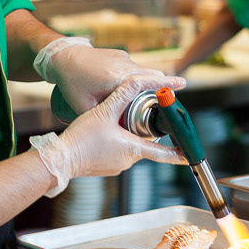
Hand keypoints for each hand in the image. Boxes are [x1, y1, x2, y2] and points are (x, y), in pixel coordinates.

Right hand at [30, 75, 185, 195]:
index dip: (177, 153)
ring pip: (129, 147)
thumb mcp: (104, 111)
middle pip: (143, 143)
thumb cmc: (81, 139)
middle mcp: (127, 161)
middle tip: (136, 118)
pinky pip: (116, 153)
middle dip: (142, 131)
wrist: (59, 159)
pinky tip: (102, 134)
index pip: (162, 153)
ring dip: (126, 135)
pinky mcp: (105, 167)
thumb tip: (138, 80)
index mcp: (132, 149)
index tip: (189, 154)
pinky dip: (115, 142)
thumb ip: (123, 94)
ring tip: (112, 124)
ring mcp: (116, 166)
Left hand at [36, 37, 185, 112]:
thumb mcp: (85, 106)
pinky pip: (134, 67)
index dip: (167, 83)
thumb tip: (118, 131)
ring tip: (147, 97)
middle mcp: (124, 65)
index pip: (148, 81)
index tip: (183, 84)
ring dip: (148, 82)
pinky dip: (136, 76)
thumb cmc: (72, 83)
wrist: (62, 57)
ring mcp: (122, 58)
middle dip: (161, 86)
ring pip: (144, 71)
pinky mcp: (119, 54)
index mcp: (117, 79)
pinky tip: (127, 87)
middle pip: (152, 75)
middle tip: (167, 100)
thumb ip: (103, 118)